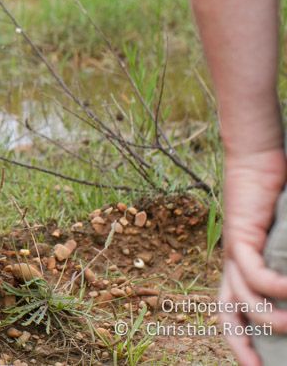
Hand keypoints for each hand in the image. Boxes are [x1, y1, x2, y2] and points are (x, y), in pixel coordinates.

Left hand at [219, 148, 286, 364]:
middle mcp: (232, 264)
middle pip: (227, 313)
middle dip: (241, 346)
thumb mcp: (284, 242)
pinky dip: (272, 287)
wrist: (258, 161)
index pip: (235, 312)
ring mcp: (233, 251)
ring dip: (268, 318)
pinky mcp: (240, 236)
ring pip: (242, 298)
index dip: (243, 341)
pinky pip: (252, 271)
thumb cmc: (276, 199)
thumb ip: (286, 265)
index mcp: (240, 268)